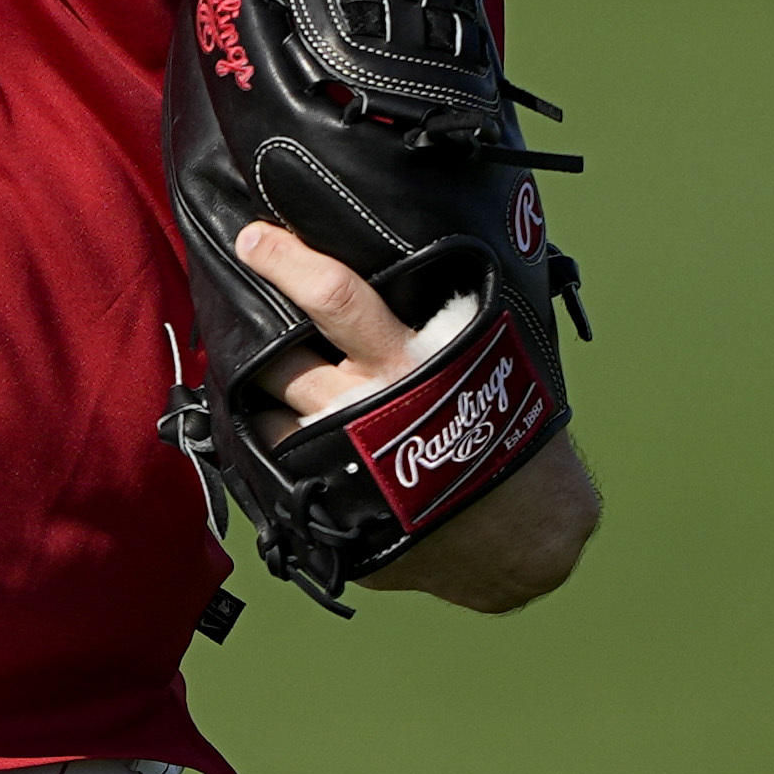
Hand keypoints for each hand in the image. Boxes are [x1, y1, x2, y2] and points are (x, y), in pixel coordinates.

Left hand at [234, 220, 600, 610]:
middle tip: (247, 313)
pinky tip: (279, 427)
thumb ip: (447, 312)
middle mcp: (369, 408)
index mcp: (410, 362)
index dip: (289, 265)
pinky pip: (275, 465)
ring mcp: (344, 460)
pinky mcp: (331, 506)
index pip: (336, 299)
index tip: (254, 239)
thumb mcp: (486, 357)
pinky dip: (271, 442)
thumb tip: (415, 248)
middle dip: (256, 334)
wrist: (525, 534)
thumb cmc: (508, 429)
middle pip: (281, 359)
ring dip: (259, 394)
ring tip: (268, 378)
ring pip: (268, 413)